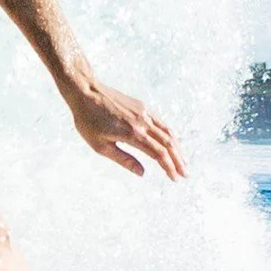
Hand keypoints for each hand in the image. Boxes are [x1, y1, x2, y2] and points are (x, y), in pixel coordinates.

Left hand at [68, 81, 185, 180]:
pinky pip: (160, 122)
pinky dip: (169, 134)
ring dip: (177, 148)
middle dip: (178, 160)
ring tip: (183, 161)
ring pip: (167, 131)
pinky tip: (171, 142)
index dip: (169, 168)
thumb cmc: (88, 120)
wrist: (85, 90)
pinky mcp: (142, 106)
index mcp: (132, 134)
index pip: (158, 154)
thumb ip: (123, 159)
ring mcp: (143, 112)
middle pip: (168, 143)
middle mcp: (142, 122)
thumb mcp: (100, 146)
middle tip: (185, 174)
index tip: (175, 179)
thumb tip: (142, 173)